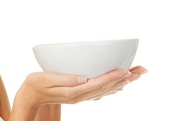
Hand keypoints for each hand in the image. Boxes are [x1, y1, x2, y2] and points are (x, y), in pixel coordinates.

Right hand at [16, 66, 146, 107]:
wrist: (29, 97)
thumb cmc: (35, 85)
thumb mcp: (46, 79)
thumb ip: (65, 79)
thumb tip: (82, 77)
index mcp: (72, 91)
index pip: (97, 84)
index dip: (112, 77)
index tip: (126, 70)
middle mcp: (78, 95)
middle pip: (105, 88)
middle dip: (122, 80)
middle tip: (139, 72)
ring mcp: (78, 96)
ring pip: (104, 91)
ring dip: (119, 84)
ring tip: (133, 77)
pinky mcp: (77, 94)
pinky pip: (98, 92)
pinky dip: (109, 88)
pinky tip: (116, 86)